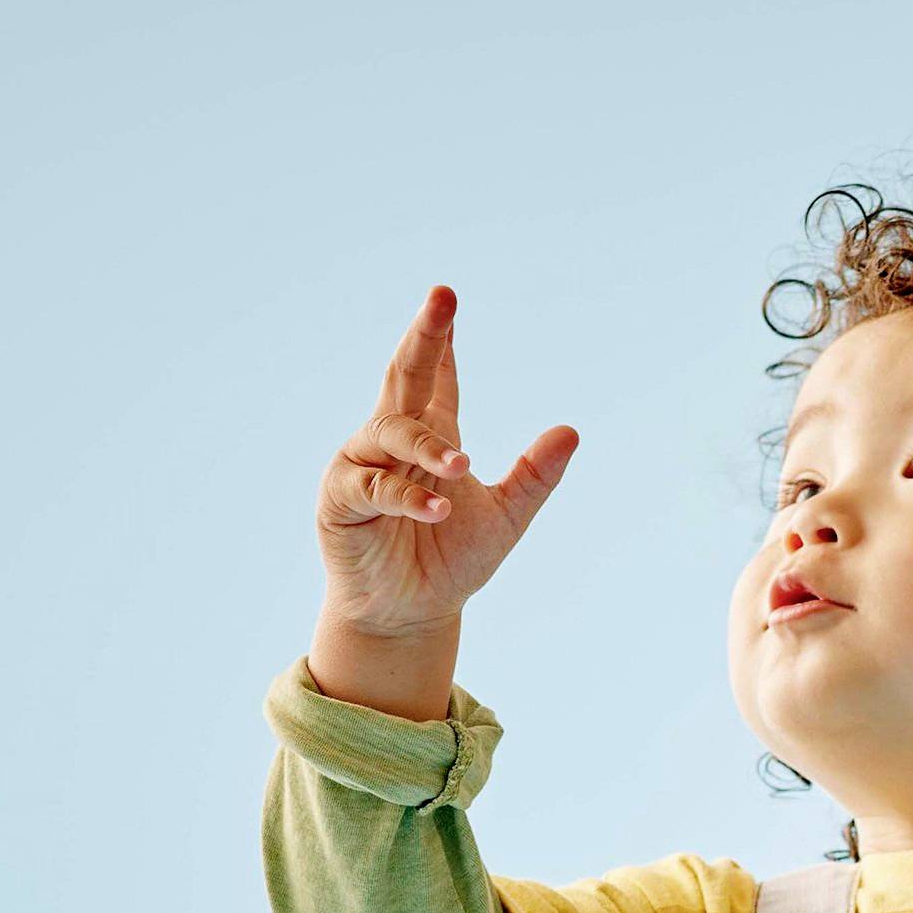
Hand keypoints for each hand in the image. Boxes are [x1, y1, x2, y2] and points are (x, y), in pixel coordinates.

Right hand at [313, 284, 581, 635]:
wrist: (411, 614)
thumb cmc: (450, 561)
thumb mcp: (506, 518)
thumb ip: (535, 477)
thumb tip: (571, 432)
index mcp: (433, 436)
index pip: (437, 377)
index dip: (443, 340)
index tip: (449, 300)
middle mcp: (394, 441)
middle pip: (406, 375)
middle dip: (425, 337)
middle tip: (443, 297)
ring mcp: (363, 465)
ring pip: (390, 432)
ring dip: (427, 447)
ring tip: (462, 468)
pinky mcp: (341, 499)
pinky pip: (371, 486)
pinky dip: (405, 496)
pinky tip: (437, 509)